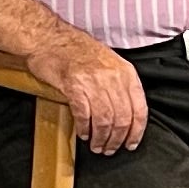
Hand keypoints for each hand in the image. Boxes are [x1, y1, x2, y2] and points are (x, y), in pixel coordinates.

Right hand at [34, 30, 147, 150]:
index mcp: (125, 72)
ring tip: (96, 145)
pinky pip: (84, 115)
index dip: (136, 131)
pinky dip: (85, 128)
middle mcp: (112, 77)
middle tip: (110, 149)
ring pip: (105, 120)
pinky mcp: (74, 86)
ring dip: (101, 138)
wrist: (49, 38)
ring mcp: (93, 81)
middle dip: (116, 139)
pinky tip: (83, 133)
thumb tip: (124, 112)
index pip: (139, 109)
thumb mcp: (108, 62)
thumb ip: (119, 84)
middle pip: (122, 118)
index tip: (131, 143)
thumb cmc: (76, 49)